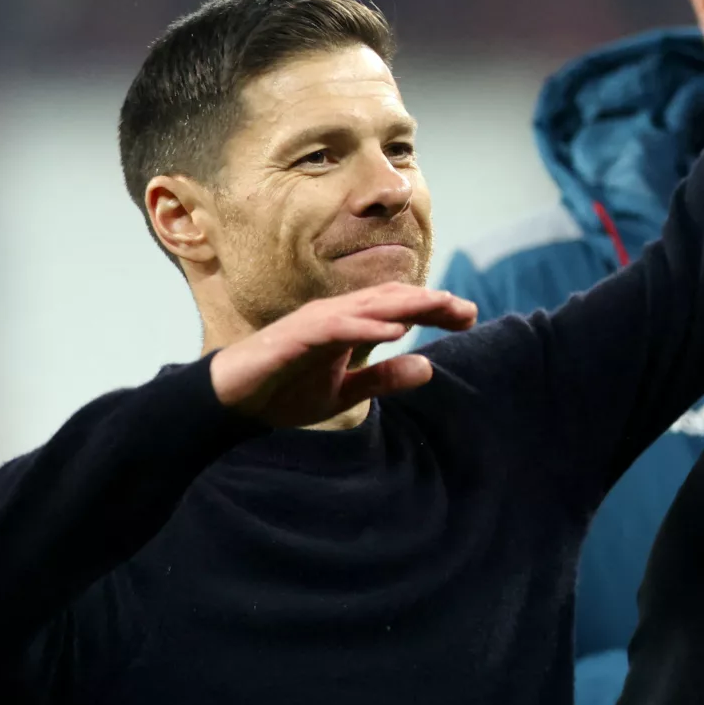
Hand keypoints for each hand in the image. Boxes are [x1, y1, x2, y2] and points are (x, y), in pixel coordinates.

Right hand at [208, 282, 477, 428]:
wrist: (233, 403)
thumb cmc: (285, 391)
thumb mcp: (345, 391)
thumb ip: (384, 378)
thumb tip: (428, 366)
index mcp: (348, 326)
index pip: (399, 311)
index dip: (434, 310)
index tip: (470, 316)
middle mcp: (335, 316)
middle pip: (391, 301)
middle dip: (430, 302)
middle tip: (468, 309)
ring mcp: (314, 323)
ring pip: (367, 307)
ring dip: (405, 306)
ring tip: (440, 307)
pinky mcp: (294, 337)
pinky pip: (335, 329)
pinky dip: (365, 326)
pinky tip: (394, 331)